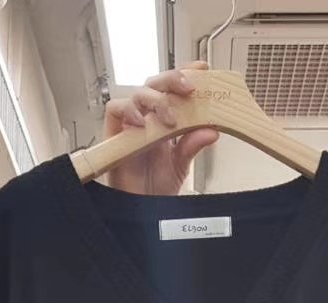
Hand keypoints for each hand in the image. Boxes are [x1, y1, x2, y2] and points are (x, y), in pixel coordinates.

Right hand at [103, 61, 218, 194]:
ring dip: (156, 99)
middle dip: (173, 79)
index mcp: (165, 120)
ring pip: (138, 93)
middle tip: (189, 88)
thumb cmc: (154, 187)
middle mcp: (148, 118)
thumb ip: (193, 145)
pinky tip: (142, 122)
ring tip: (169, 118)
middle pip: (156, 83)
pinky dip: (128, 109)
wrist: (141, 209)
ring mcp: (131, 124)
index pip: (173, 88)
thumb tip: (212, 130)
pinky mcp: (115, 133)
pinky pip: (115, 109)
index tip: (202, 69)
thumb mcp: (181, 165)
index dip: (186, 74)